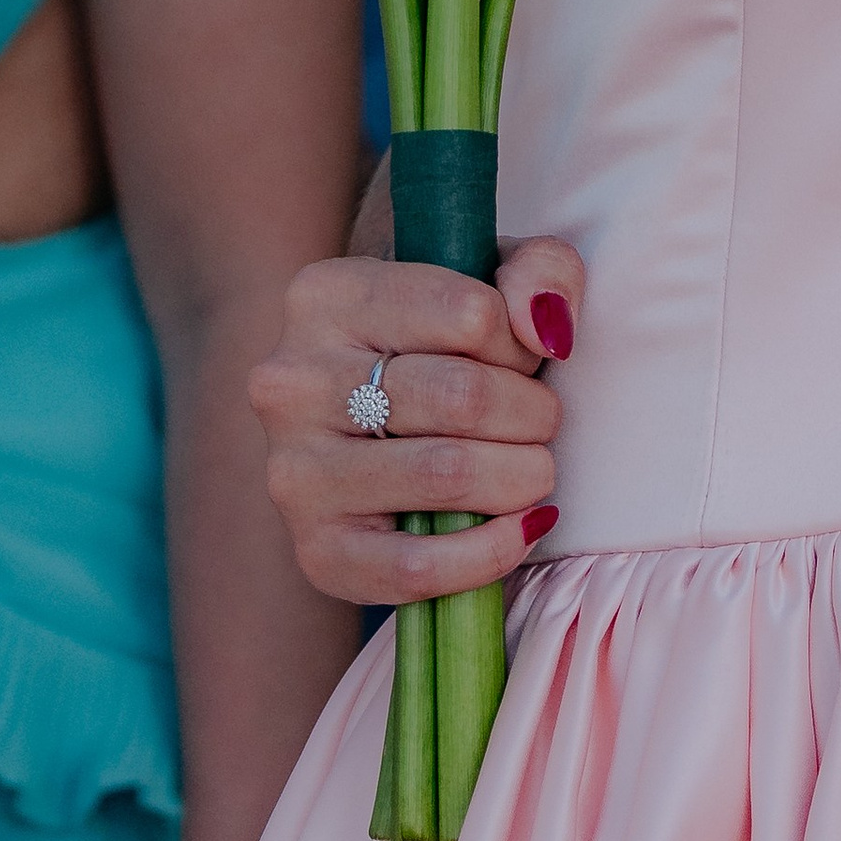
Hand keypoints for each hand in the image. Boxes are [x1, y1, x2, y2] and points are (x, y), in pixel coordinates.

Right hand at [248, 236, 585, 604]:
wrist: (364, 417)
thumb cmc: (439, 337)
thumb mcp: (491, 272)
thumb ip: (539, 272)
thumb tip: (547, 331)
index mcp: (328, 293)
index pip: (471, 315)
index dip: (522, 345)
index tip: (524, 356)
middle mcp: (293, 381)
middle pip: (463, 397)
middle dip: (532, 415)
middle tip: (541, 421)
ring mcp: (295, 471)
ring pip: (446, 474)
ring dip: (521, 476)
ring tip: (531, 468)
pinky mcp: (316, 551)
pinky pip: (417, 568)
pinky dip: (491, 554)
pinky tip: (520, 528)